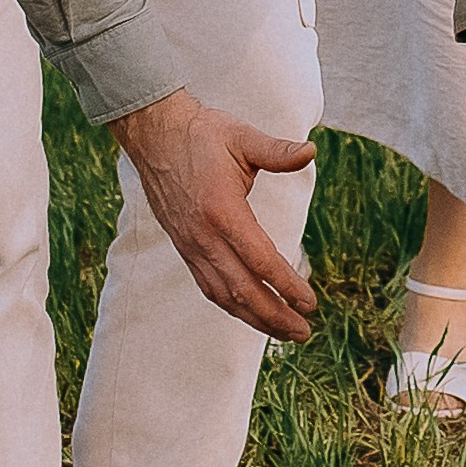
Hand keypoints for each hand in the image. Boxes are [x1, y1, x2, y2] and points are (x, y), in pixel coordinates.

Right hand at [109, 89, 316, 341]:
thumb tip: (311, 150)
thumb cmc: (203, 134)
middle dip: (274, 316)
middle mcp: (203, 236)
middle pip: (242, 290)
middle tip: (304, 333)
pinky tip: (251, 314)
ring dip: (255, 318)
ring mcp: (190, 245)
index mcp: (221, 211)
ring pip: (224, 295)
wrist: (154, 135)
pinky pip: (209, 286)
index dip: (286, 286)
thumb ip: (277, 151)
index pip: (260, 260)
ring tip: (284, 332)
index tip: (310, 303)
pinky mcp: (184, 247)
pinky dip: (231, 306)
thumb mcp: (242, 137)